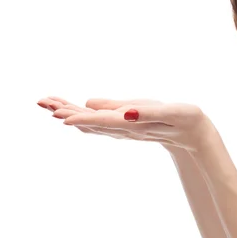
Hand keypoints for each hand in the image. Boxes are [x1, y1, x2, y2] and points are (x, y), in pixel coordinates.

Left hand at [37, 96, 213, 152]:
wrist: (194, 135)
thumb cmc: (186, 119)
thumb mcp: (169, 112)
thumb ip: (146, 112)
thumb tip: (123, 113)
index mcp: (135, 124)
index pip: (104, 121)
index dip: (82, 118)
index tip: (60, 117)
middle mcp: (125, 128)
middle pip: (91, 121)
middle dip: (67, 112)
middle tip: (43, 102)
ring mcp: (125, 129)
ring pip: (92, 121)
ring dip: (71, 113)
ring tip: (49, 105)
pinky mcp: (126, 126)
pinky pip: (99, 121)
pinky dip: (82, 116)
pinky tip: (73, 114)